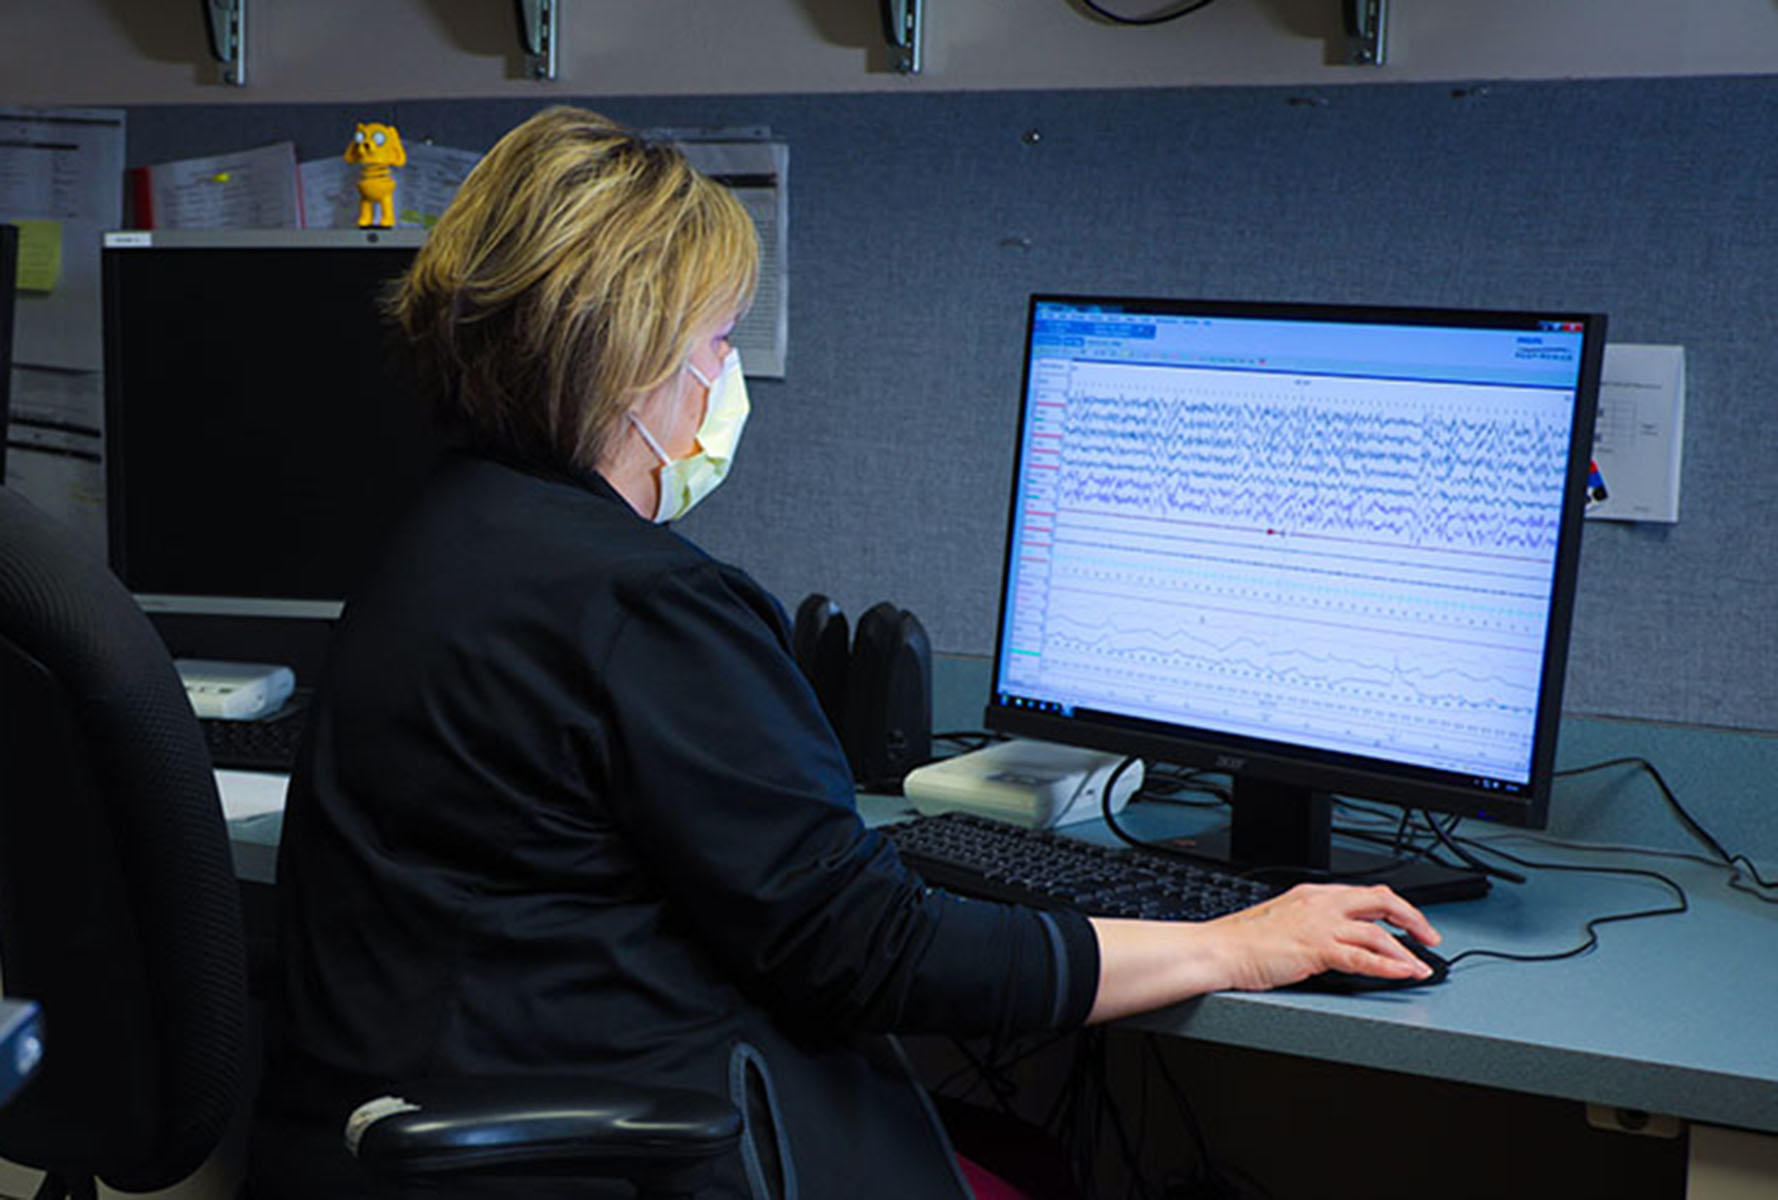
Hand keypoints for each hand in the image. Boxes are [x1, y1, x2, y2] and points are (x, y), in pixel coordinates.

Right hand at [1205, 883, 1440, 991]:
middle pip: (1383, 902)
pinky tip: (1403, 974)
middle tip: (1430, 939)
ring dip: (1407, 952)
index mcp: (1314, 894)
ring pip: (1378, 934)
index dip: (1396, 907)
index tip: (1410, 922)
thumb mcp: (1283, 919)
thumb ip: (1311, 922)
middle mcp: (1321, 904)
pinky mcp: (1317, 950)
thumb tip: (1335, 938)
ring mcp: (1320, 926)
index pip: (1367, 893)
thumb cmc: (1243, 940)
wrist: (1219, 949)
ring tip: (1422, 969)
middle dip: (1414, 920)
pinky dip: (1389, 967)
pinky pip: (1364, 958)